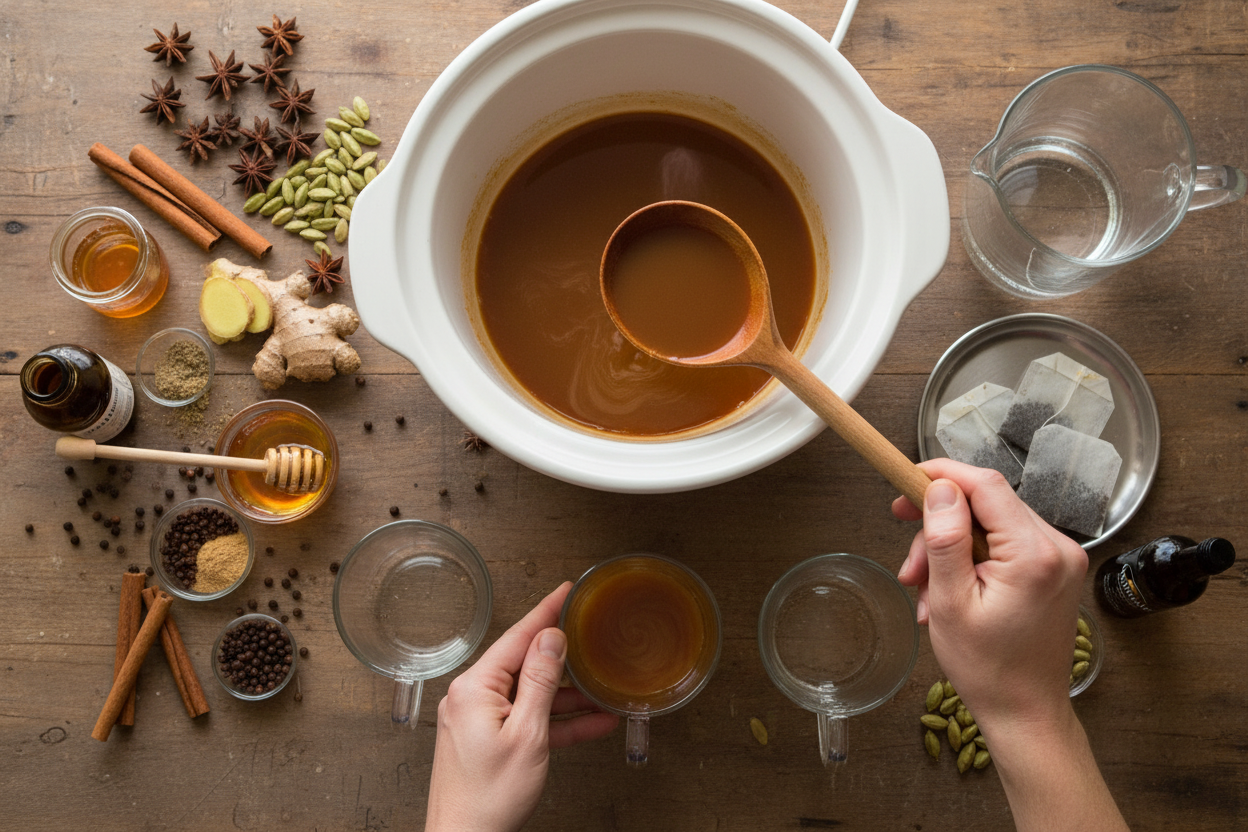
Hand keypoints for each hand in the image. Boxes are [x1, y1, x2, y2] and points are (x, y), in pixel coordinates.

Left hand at [425, 581, 618, 831]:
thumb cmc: (488, 798)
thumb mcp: (528, 735)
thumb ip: (541, 682)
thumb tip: (551, 639)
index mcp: (475, 688)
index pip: (518, 637)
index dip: (546, 612)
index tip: (566, 591)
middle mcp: (471, 697)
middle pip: (524, 663)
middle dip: (562, 656)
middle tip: (589, 635)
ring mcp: (478, 719)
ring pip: (529, 693)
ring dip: (566, 695)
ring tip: (601, 691)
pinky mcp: (486, 739)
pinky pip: (526, 719)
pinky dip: (555, 721)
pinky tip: (590, 723)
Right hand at [892, 459, 1086, 729]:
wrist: (1026, 713)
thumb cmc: (989, 669)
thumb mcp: (952, 603)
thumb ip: (945, 540)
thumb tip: (940, 489)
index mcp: (1035, 554)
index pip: (986, 484)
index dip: (942, 475)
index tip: (907, 482)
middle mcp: (1057, 548)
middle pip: (985, 505)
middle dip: (939, 527)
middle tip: (909, 560)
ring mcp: (1059, 559)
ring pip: (990, 525)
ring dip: (950, 551)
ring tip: (925, 592)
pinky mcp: (1053, 570)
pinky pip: (1003, 545)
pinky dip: (971, 562)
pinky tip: (950, 594)